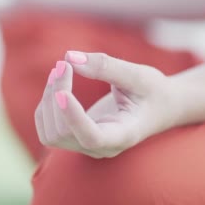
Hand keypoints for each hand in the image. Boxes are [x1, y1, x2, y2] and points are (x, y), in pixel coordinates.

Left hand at [35, 51, 179, 157]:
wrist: (159, 106)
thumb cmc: (153, 90)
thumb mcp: (138, 74)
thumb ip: (106, 66)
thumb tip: (69, 57)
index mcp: (124, 134)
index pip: (92, 137)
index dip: (73, 118)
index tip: (62, 92)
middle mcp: (103, 147)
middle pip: (64, 132)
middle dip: (57, 95)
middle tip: (63, 64)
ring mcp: (87, 146)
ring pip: (51, 134)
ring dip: (48, 99)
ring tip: (60, 70)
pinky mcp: (76, 139)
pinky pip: (47, 130)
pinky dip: (46, 105)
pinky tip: (57, 83)